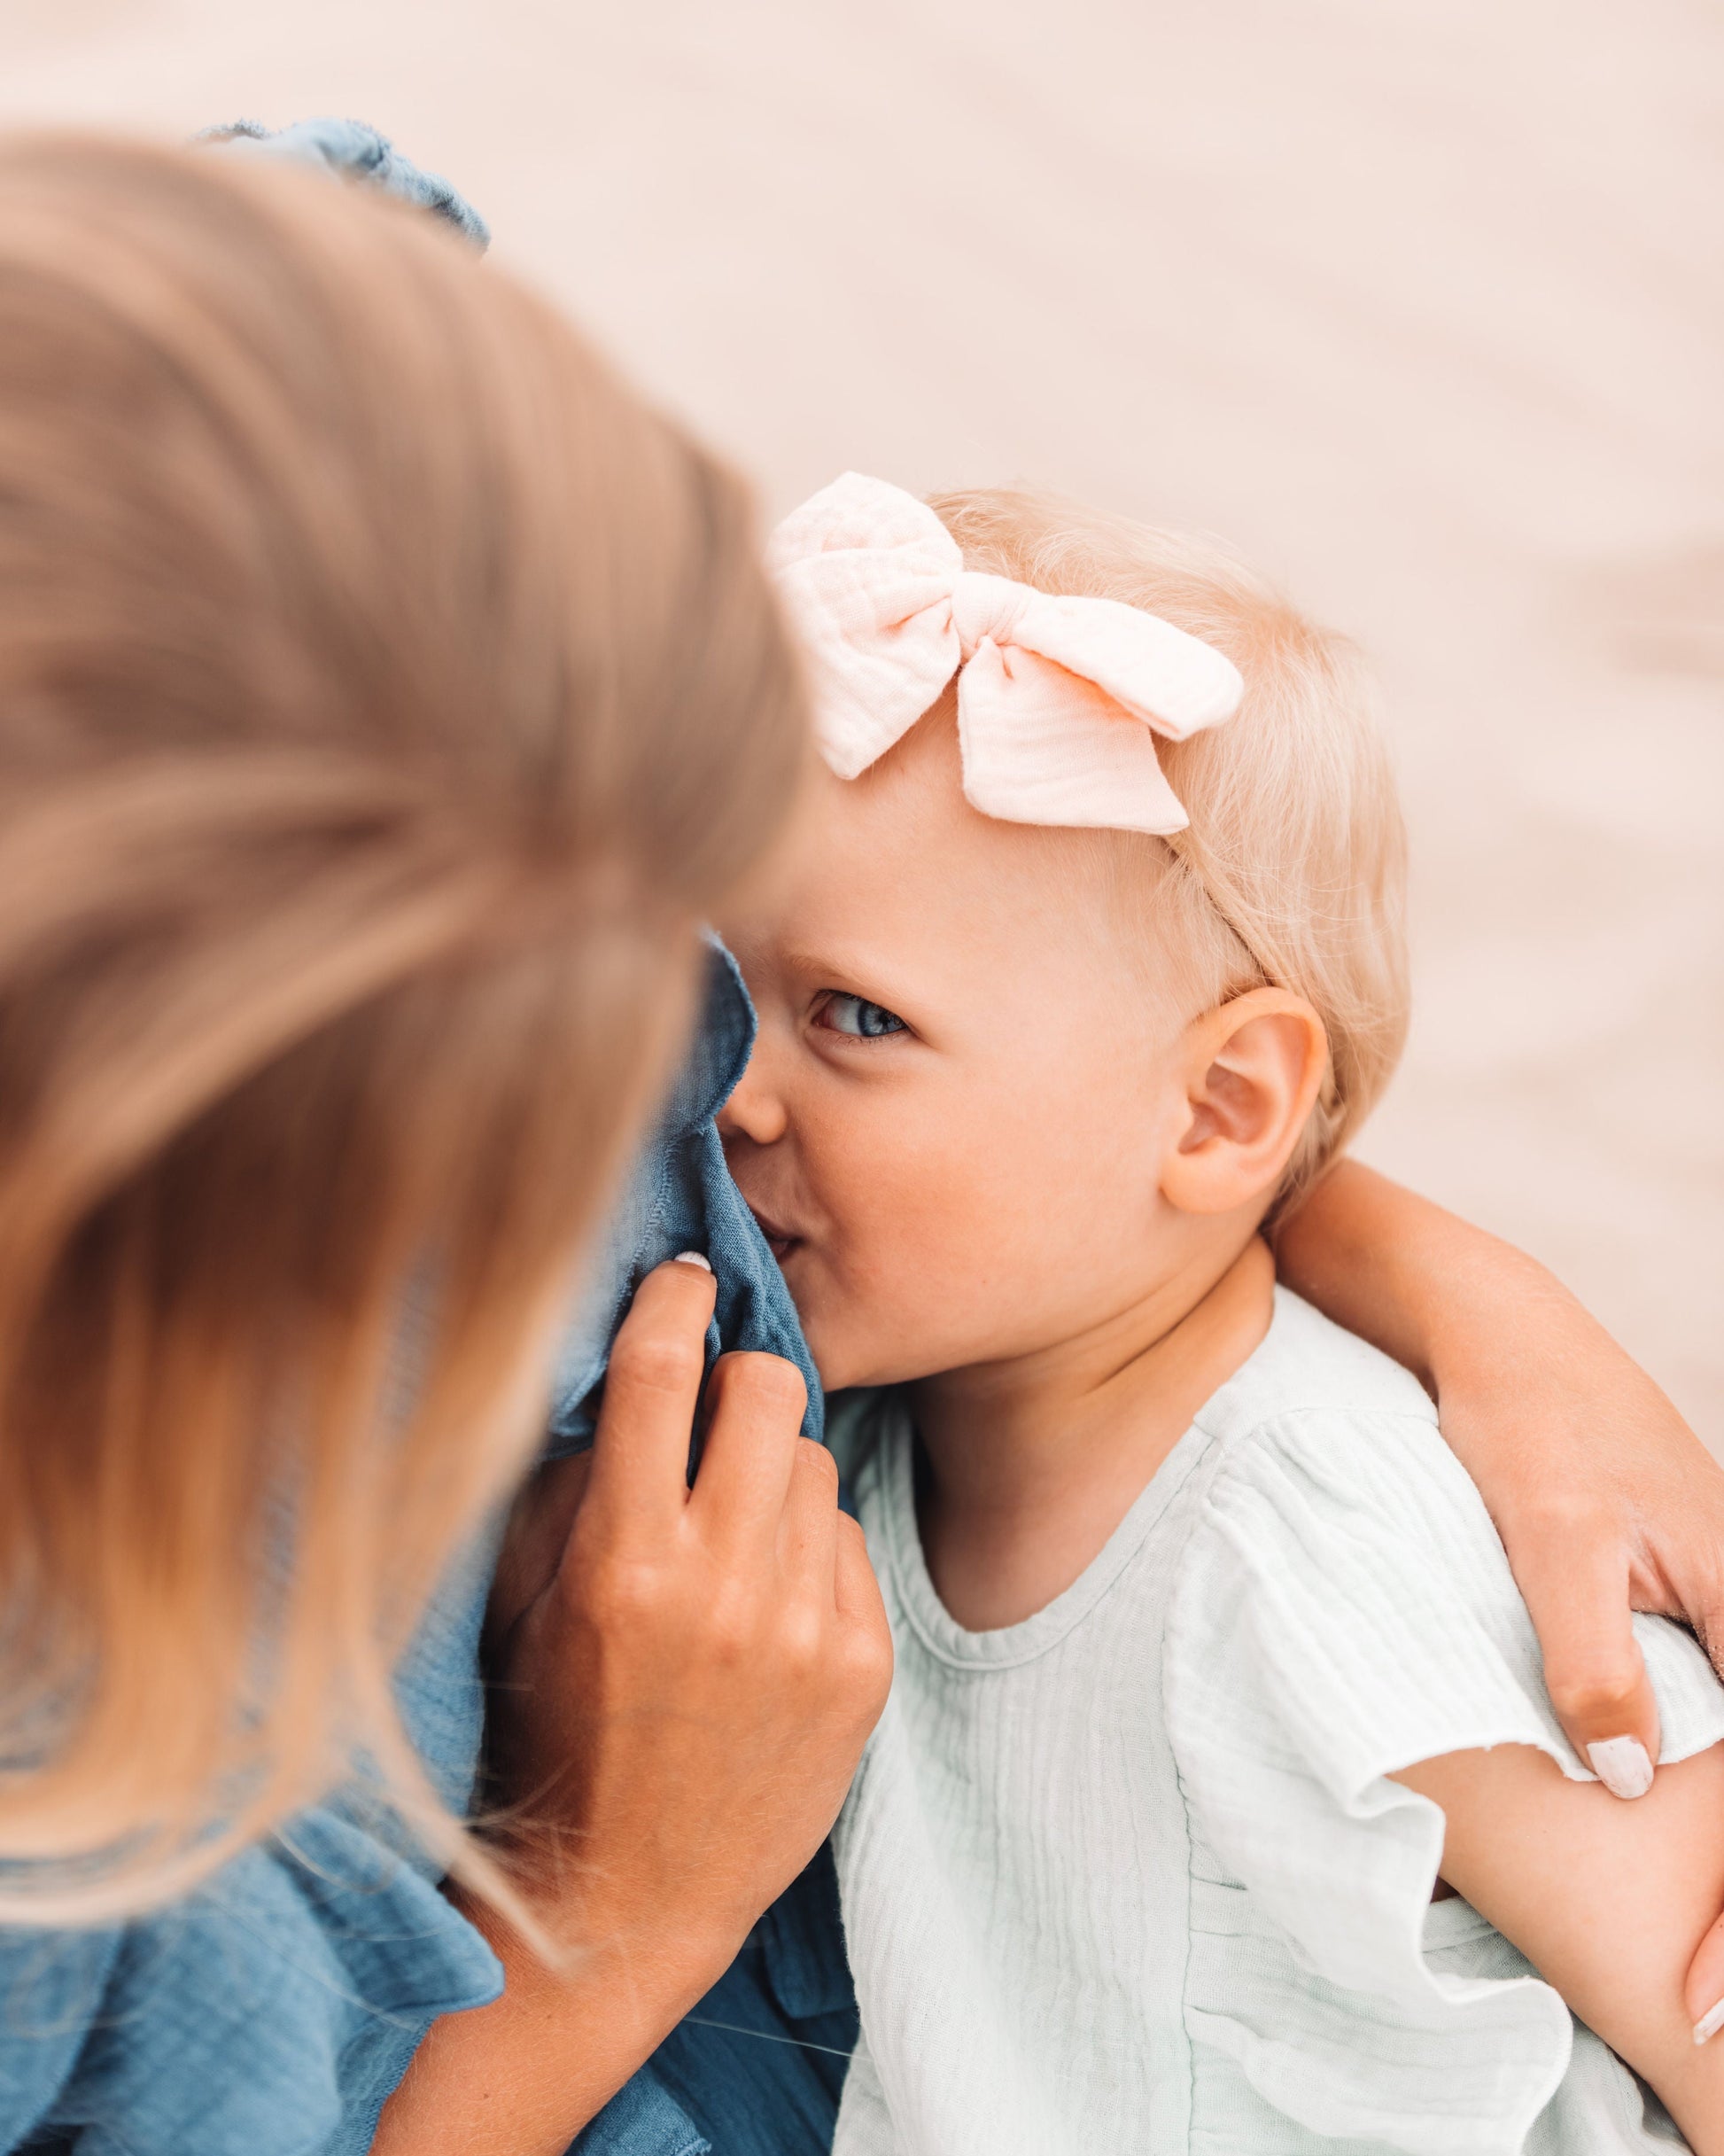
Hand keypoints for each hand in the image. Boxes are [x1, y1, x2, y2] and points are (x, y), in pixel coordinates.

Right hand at [374, 1257, 890, 2152]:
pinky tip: (767, 1601)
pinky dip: (809, 1547)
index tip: (683, 1276)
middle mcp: (724, 1587)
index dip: (672, 1302)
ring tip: (730, 1535)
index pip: (661, 1375)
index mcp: (623, 1562)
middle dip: (738, 1380)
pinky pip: (848, 1539)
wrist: (629, 1900)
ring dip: (773, 1470)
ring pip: (815, 1458)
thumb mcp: (521, 1610)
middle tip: (712, 1414)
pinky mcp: (862, 1668)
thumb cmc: (555, 1740)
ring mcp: (805, 1629)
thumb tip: (627, 1373)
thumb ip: (568, 1486)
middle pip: (767, 1389)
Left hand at [1273, 1162, 1723, 2039]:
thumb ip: (1591, 1652)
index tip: (1709, 1997)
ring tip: (1696, 1961)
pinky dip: (1704, 1795)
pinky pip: (1717, 1714)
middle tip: (1704, 2010)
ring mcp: (1723, 1602)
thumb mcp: (1550, 1532)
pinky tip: (1662, 1840)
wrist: (1503, 1331)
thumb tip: (1626, 1776)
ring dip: (1720, 1857)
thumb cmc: (1526, 1421)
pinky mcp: (1682, 1597)